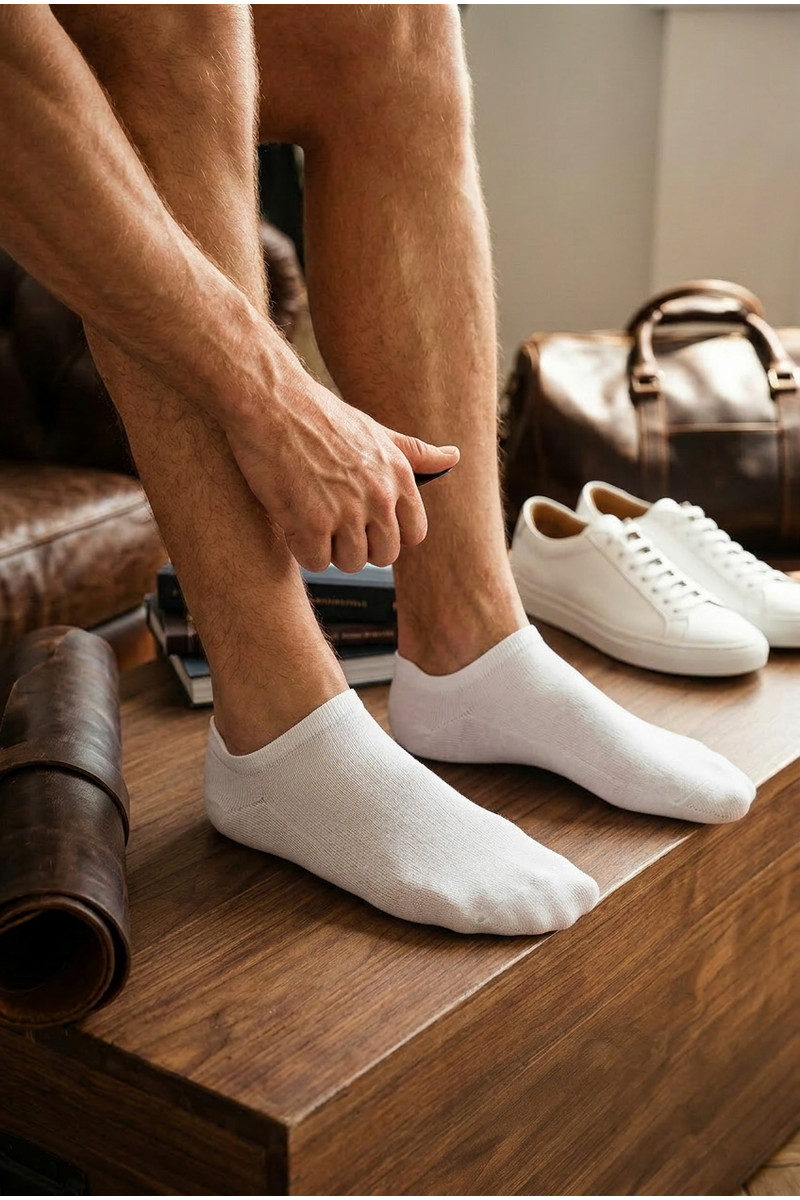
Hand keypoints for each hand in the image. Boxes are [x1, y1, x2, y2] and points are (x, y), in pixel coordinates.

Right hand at [225, 367, 459, 571]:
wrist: (271, 402)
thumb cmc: (319, 416)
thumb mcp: (376, 431)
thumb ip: (414, 453)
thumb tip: (453, 457)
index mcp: (399, 477)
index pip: (413, 535)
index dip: (388, 533)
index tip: (365, 521)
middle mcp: (379, 497)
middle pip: (383, 555)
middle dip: (358, 546)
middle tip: (332, 521)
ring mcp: (346, 512)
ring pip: (350, 563)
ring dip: (328, 549)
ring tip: (310, 517)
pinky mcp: (311, 523)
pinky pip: (316, 562)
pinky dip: (302, 549)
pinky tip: (293, 520)